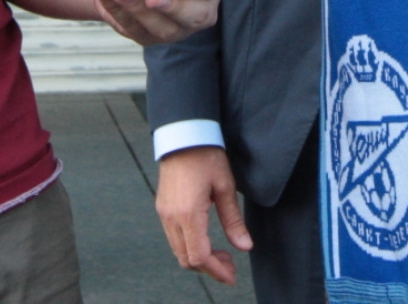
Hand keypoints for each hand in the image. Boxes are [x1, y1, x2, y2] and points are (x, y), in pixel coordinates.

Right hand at [155, 146, 252, 283]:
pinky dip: (189, 245)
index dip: (216, 270)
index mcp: (188, 214)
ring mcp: (164, 213)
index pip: (199, 256)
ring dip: (198, 258)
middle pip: (186, 258)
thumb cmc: (206, 155)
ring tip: (221, 253)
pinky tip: (205, 239)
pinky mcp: (162, 207)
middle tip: (230, 266)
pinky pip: (173, 237)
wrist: (183, 133)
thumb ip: (233, 221)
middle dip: (209, 268)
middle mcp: (171, 217)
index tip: (232, 275)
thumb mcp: (225, 187)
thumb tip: (245, 246)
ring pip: (178, 250)